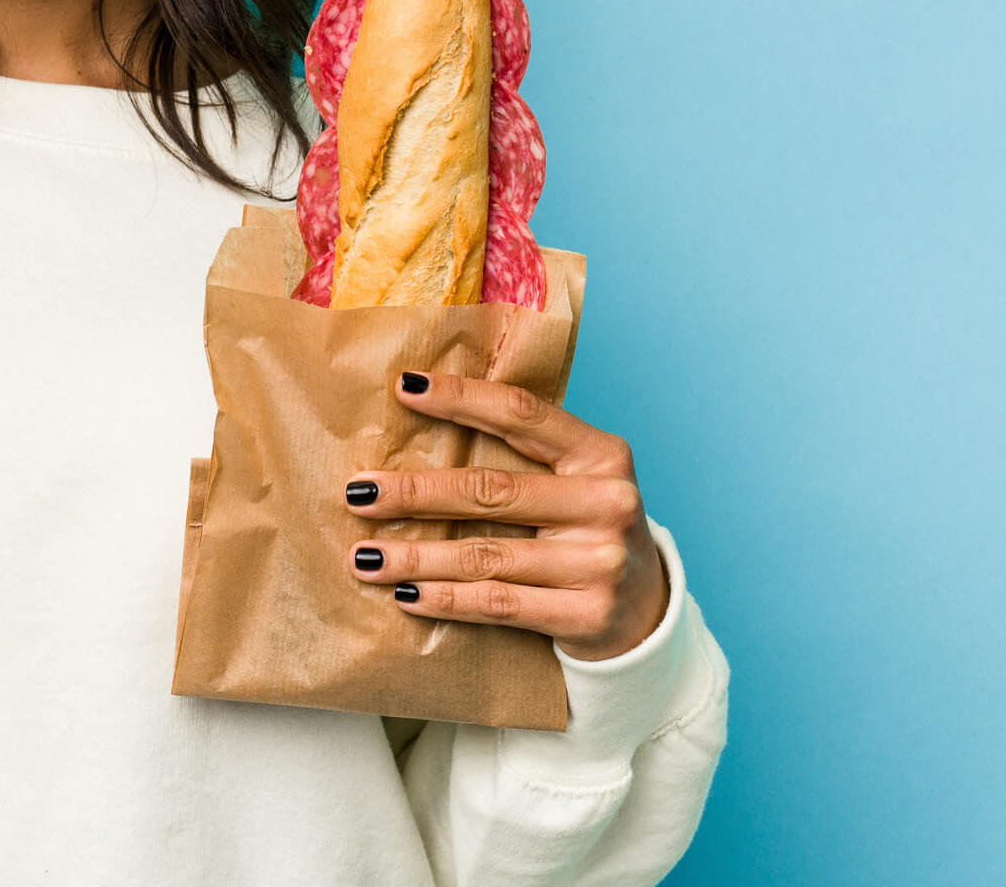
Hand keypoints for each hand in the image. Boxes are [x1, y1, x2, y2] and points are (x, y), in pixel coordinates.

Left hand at [342, 372, 670, 661]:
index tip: (403, 388)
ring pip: (484, 555)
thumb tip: (423, 418)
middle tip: (358, 493)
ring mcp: (600, 562)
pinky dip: (445, 599)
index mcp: (603, 455)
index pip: (521, 414)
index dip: (460, 398)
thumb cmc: (588, 532)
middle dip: (415, 492)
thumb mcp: (576, 482)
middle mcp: (607, 504)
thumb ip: (523, 456)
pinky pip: (498, 602)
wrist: (646, 617)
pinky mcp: (586, 614)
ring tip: (363, 556)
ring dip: (415, 557)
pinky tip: (405, 593)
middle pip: (491, 491)